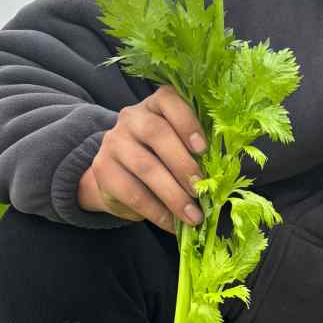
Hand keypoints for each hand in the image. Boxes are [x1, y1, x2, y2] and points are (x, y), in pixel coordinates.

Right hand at [79, 85, 207, 231]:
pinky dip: (156, 212)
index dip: (187, 122)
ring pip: (146, 166)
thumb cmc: (159, 160)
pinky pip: (132, 192)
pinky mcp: (103, 169)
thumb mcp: (176, 147)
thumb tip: (218, 179)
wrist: (116, 178)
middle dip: (183, 165)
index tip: (203, 149)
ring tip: (192, 216)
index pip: (168, 99)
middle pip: (157, 133)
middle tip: (201, 190)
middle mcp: (132, 117)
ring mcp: (114, 141)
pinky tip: (172, 223)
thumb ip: (193, 152)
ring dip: (173, 195)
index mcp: (155, 105)